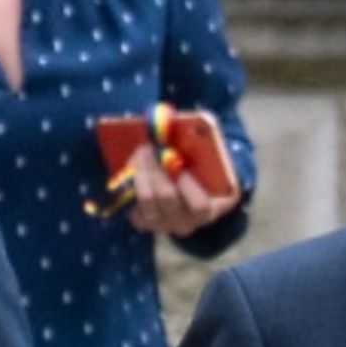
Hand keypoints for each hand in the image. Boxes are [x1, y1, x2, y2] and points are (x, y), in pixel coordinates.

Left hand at [123, 142, 240, 236]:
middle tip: (150, 147)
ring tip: (141, 151)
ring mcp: (166, 225)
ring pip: (147, 200)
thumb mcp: (210, 153)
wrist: (188, 180)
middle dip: (156, 169)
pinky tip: (136, 166)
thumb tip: (173, 121)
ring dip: (141, 171)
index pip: (200, 207)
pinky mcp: (145, 223)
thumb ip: (201, 140)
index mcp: (214, 208)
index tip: (178, 162)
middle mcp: (189, 223)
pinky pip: (131, 204)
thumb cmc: (203, 164)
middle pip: (167, 199)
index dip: (188, 185)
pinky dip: (132, 182)